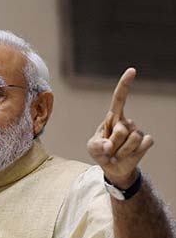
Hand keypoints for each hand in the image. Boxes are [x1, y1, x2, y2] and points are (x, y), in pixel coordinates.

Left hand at [87, 68, 153, 188]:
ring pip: (132, 140)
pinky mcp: (146, 141)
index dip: (125, 85)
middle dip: (112, 144)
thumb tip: (109, 146)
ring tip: (116, 153)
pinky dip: (133, 154)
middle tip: (108, 150)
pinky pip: (143, 145)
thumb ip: (97, 146)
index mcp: (112, 118)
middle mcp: (126, 122)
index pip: (119, 99)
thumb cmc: (100, 152)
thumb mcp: (92, 148)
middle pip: (121, 131)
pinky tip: (129, 155)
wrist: (112, 167)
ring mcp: (137, 131)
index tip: (132, 70)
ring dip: (121, 151)